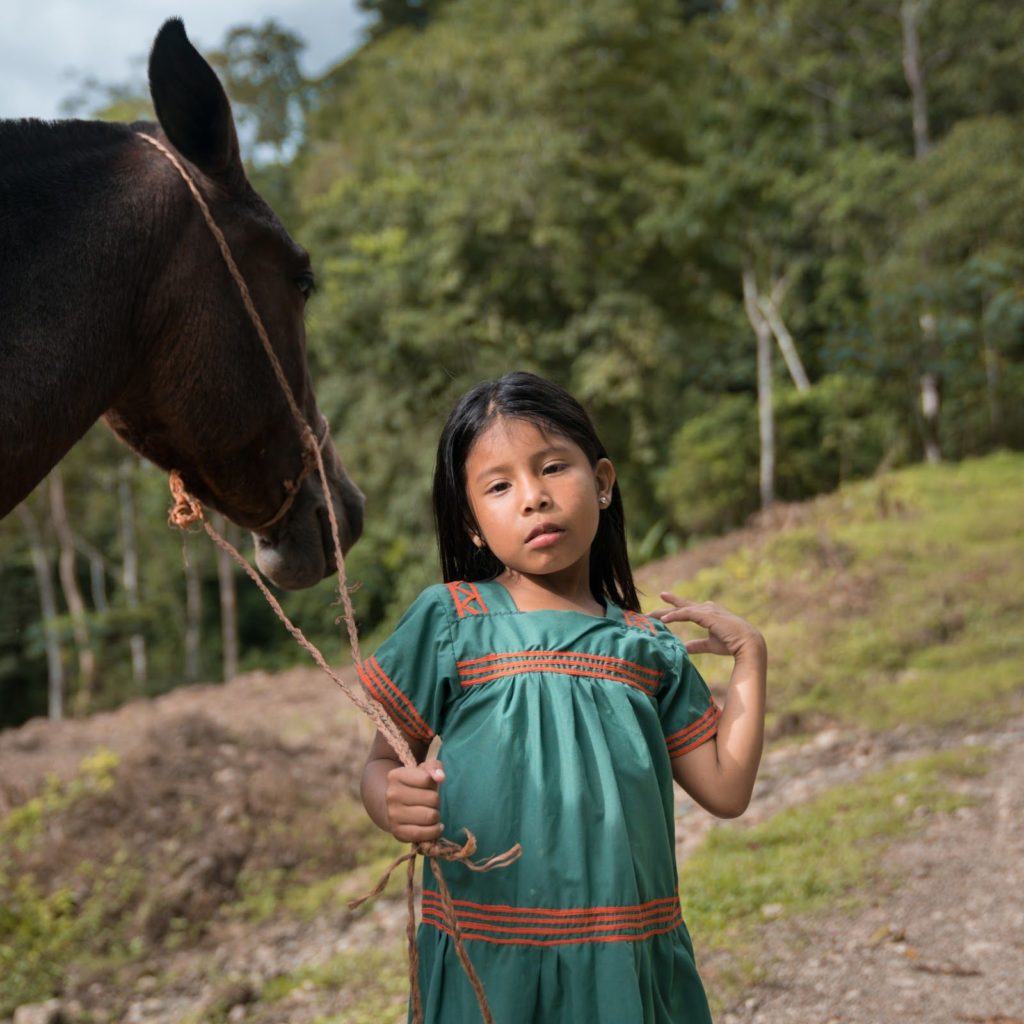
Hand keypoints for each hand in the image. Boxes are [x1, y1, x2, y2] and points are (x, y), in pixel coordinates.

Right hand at [384, 759, 444, 843]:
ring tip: (432, 813)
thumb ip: (435, 767)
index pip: (427, 779)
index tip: (428, 786)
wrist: (396, 806)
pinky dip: (434, 831)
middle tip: (431, 802)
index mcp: (395, 776)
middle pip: (432, 799)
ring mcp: (392, 814)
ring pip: (430, 816)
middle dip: (437, 801)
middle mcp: (391, 794)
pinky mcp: (397, 832)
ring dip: (437, 816)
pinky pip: (422, 834)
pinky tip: (436, 827)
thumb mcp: (424, 770)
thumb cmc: (415, 785)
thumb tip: (440, 778)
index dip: (433, 784)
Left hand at [649, 592, 765, 660]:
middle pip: (681, 606)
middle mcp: (707, 609)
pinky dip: (675, 616)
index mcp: (708, 614)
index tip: (663, 598)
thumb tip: (684, 648)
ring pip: (681, 609)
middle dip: (665, 606)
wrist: (748, 644)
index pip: (687, 608)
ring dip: (665, 613)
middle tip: (649, 611)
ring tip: (650, 616)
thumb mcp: (710, 645)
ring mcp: (707, 610)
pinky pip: (687, 613)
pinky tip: (664, 620)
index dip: (674, 604)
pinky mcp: (707, 615)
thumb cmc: (732, 644)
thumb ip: (697, 645)